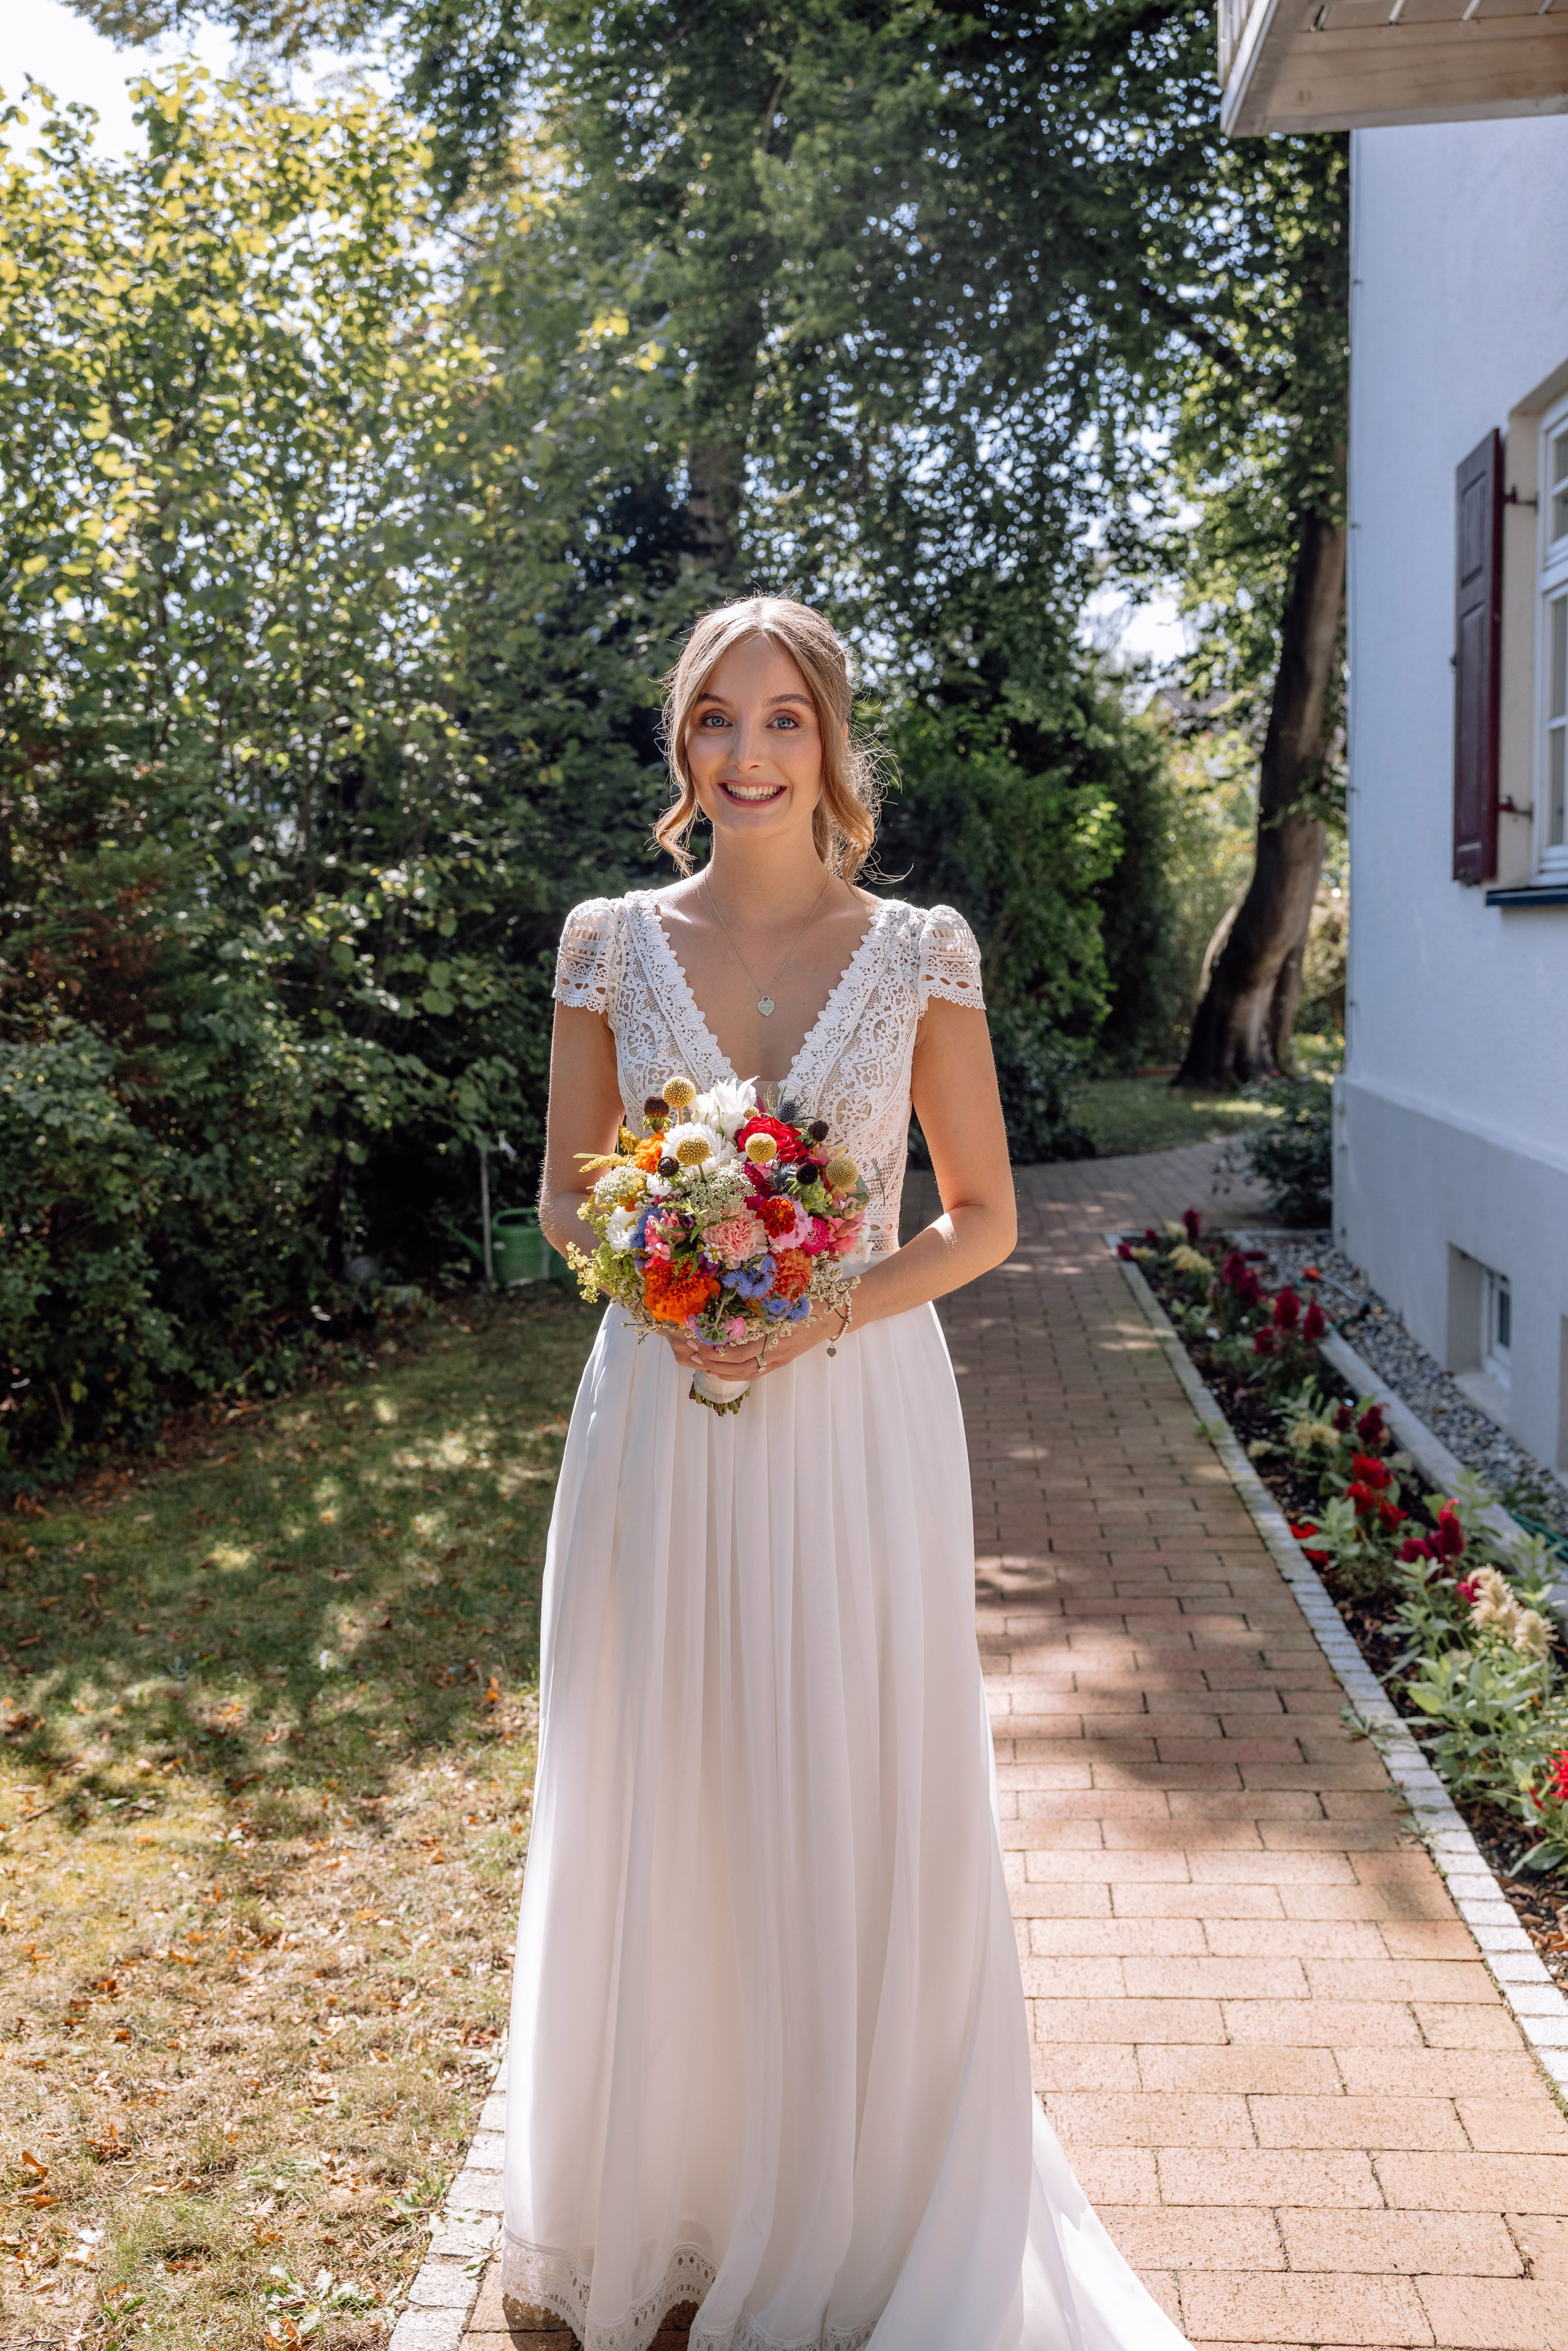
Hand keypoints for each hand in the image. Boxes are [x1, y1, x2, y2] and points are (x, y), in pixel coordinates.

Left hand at [662, 1305, 840, 1380]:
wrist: (834, 1315)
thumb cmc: (809, 1300)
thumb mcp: (784, 1298)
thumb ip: (760, 1302)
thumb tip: (728, 1298)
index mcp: (776, 1336)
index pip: (739, 1351)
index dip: (716, 1349)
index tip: (698, 1340)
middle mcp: (777, 1353)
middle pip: (739, 1367)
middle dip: (713, 1362)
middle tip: (692, 1353)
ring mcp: (780, 1360)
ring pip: (746, 1374)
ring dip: (722, 1371)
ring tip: (702, 1364)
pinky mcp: (781, 1362)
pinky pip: (756, 1373)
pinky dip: (736, 1374)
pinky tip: (722, 1370)